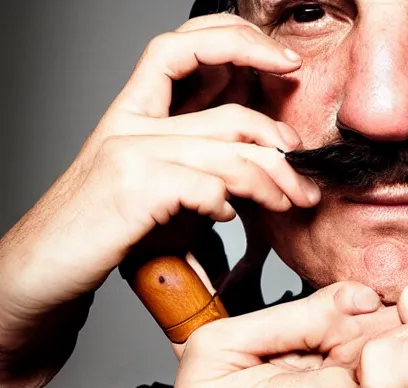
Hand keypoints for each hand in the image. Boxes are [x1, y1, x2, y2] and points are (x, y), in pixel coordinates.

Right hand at [0, 14, 317, 387]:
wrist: (42, 268)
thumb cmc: (108, 227)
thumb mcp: (158, 183)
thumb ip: (202, 160)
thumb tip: (269, 157)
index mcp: (135, 110)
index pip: (187, 45)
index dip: (240, 41)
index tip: (287, 62)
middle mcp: (130, 121)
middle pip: (231, 115)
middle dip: (282, 147)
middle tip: (307, 181)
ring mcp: (129, 151)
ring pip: (230, 152)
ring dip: (272, 183)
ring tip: (289, 205)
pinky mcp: (131, 188)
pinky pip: (205, 185)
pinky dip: (227, 202)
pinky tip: (228, 218)